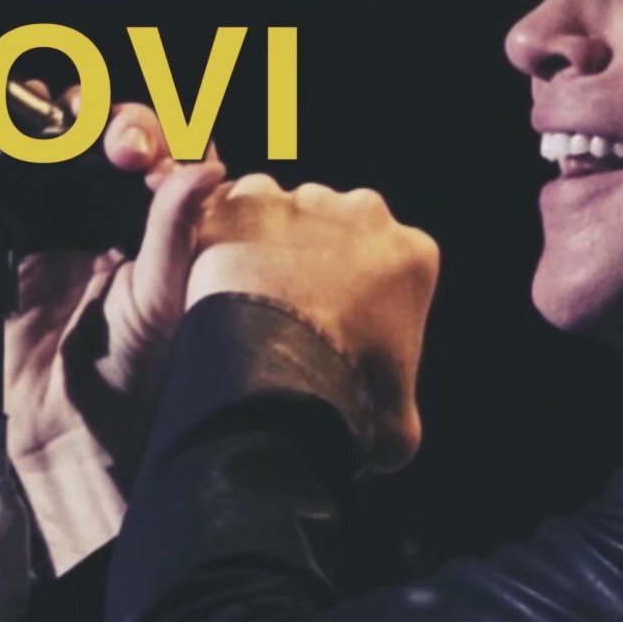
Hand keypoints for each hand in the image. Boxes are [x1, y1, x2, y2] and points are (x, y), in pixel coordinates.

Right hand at [6, 88, 225, 466]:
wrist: (75, 420)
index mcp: (171, 225)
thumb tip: (208, 166)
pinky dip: (19, 143)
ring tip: (68, 121)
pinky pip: (19, 175)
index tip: (148, 156)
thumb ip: (177, 228)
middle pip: (120, 137)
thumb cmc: (139, 372)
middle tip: (119, 148)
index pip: (173, 152)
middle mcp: (123, 215)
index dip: (164, 138)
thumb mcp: (167, 295)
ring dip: (70, 122)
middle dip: (116, 125)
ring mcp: (72, 221)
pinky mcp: (23, 233)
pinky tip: (27, 122)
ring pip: (70, 147)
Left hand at [190, 176, 438, 470]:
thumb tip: (385, 411)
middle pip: (332, 225)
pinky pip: (227, 206)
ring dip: (262, 239)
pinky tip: (209, 276)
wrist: (274, 385)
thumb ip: (396, 397)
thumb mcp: (396, 421)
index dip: (354, 290)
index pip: (384, 260)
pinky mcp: (245, 200)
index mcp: (413, 253)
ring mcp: (302, 201)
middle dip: (309, 255)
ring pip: (279, 209)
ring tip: (239, 295)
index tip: (327, 319)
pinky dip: (216, 234)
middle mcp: (365, 211)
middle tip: (280, 308)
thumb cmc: (341, 405)